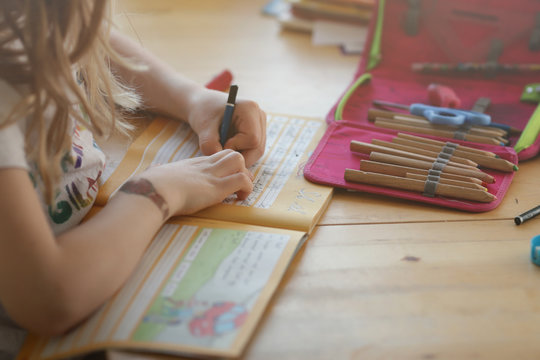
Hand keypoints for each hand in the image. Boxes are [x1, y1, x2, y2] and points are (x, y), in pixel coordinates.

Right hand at [138, 149, 252, 215]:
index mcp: (192, 164)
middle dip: (240, 168)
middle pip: (231, 154)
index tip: (224, 181)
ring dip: (246, 177)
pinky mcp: (217, 187)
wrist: (152, 191)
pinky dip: (247, 189)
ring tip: (240, 192)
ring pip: (240, 161)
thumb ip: (156, 169)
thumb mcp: (154, 172)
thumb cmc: (149, 185)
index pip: (216, 157)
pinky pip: (243, 180)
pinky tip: (239, 199)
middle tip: (237, 186)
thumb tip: (153, 168)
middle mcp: (204, 166)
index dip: (225, 167)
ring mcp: (212, 175)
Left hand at [186, 88, 265, 167]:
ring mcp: (260, 125)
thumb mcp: (203, 127)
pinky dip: (240, 154)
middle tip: (221, 153)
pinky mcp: (258, 132)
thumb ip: (209, 144)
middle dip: (239, 156)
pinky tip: (227, 146)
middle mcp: (259, 116)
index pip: (252, 139)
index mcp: (250, 109)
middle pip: (258, 148)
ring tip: (222, 148)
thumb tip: (222, 161)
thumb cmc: (203, 112)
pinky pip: (253, 151)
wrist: (203, 105)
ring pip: (256, 152)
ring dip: (239, 156)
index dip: (236, 147)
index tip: (220, 144)